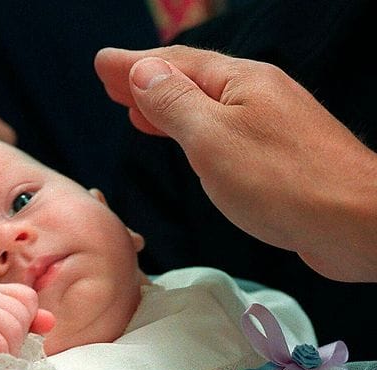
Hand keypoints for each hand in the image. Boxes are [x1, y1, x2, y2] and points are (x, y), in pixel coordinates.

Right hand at [94, 45, 376, 280]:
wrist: (355, 222)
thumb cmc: (284, 182)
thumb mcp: (211, 138)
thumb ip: (173, 104)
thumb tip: (142, 71)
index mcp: (240, 82)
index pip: (174, 64)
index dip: (134, 64)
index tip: (102, 63)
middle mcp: (257, 96)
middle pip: (191, 80)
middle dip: (147, 82)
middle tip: (111, 83)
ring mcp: (270, 125)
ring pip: (206, 106)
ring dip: (167, 107)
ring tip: (136, 110)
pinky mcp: (278, 157)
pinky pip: (222, 131)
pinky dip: (192, 130)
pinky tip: (187, 142)